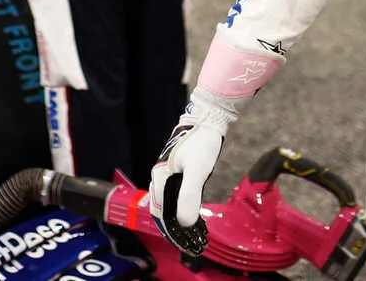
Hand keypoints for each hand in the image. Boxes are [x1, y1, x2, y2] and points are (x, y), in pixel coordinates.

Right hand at [149, 87, 239, 240]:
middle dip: (174, 229)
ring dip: (178, 220)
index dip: (171, 232)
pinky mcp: (176, 171)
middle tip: (191, 243)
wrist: (206, 119)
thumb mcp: (198, 171)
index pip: (160, 212)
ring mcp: (167, 174)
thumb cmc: (201, 143)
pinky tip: (195, 216)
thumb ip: (189, 196)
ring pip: (167, 203)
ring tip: (194, 234)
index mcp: (160, 177)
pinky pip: (175, 195)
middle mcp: (159, 176)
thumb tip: (185, 223)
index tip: (185, 245)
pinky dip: (182, 209)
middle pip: (161, 210)